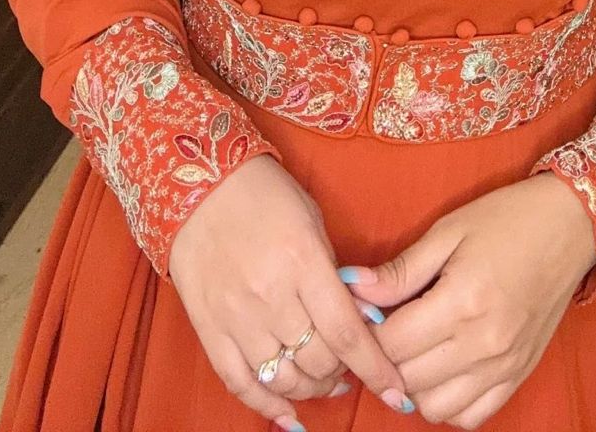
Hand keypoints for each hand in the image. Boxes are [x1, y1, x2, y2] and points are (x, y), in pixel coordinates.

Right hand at [167, 154, 413, 424]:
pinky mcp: (209, 329)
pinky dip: (267, 404)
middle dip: (343, 374)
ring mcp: (235, 317)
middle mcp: (270, 295)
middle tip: (352, 369)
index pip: (347, 332)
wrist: (198, 185)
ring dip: (312, 389)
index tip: (397, 391)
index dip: (376, 369)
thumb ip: (332, 273)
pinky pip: (240, 382)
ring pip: (283, 377)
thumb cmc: (264, 195)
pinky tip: (288, 413)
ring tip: (325, 382)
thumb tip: (360, 320)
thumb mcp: (312, 221)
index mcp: (302, 261)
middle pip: (317, 360)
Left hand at [344, 174, 595, 427]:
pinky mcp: (519, 374)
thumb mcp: (449, 230)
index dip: (368, 329)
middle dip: (387, 356)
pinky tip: (446, 367)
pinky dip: (450, 402)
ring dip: (416, 383)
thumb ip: (400, 270)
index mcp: (462, 301)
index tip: (368, 311)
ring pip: (434, 407)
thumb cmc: (507, 219)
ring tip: (418, 347)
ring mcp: (504, 365)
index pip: (390, 343)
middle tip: (389, 326)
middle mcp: (484, 343)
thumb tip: (352, 288)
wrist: (571, 224)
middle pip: (407, 378)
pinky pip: (472, 416)